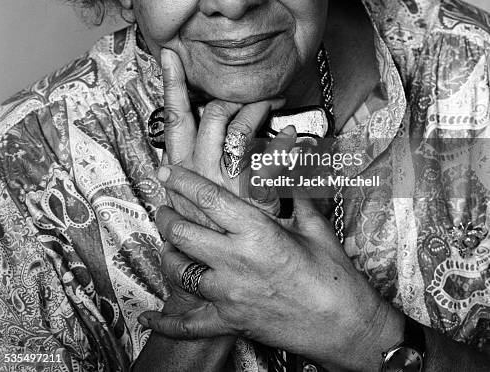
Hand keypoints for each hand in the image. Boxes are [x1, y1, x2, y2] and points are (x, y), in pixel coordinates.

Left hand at [141, 163, 402, 370]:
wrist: (345, 328)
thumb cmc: (334, 277)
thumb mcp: (315, 227)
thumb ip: (295, 195)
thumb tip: (290, 168)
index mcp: (257, 232)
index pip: (209, 199)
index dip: (183, 182)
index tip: (166, 172)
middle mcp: (236, 262)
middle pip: (183, 233)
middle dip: (167, 216)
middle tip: (164, 207)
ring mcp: (229, 295)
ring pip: (178, 272)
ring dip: (167, 255)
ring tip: (167, 244)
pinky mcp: (230, 322)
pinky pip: (189, 325)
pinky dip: (166, 322)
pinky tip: (150, 316)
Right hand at [159, 47, 290, 223]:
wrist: (224, 265)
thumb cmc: (210, 224)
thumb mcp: (188, 192)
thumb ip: (190, 160)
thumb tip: (197, 124)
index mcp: (181, 168)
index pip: (173, 118)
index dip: (171, 84)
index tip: (171, 55)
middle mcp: (199, 171)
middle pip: (213, 114)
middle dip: (235, 94)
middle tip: (254, 89)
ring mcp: (224, 182)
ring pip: (239, 127)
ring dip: (259, 109)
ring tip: (274, 105)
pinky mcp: (250, 197)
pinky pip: (271, 159)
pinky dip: (286, 144)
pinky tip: (297, 137)